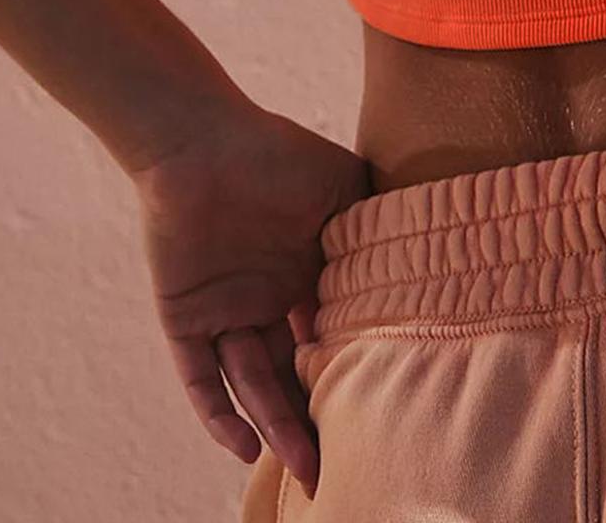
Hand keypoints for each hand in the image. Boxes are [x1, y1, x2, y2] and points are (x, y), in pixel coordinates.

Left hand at [129, 98, 369, 494]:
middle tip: (339, 466)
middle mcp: (267, 300)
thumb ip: (372, 223)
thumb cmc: (276, 154)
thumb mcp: (341, 186)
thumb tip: (420, 254)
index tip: (381, 410)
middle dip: (312, 421)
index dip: (349, 373)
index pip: (328, 338)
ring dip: (274, 426)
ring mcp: (226, 312)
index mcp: (304, 273)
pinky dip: (217, 414)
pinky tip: (242, 446)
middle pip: (291, 374)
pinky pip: (199, 378)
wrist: (203, 139)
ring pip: (252, 384)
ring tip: (303, 465)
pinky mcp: (185, 319)